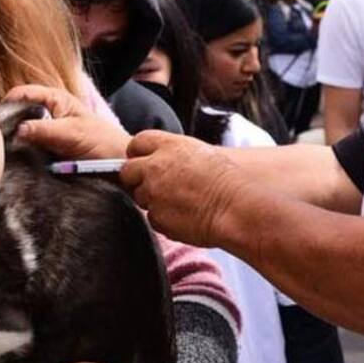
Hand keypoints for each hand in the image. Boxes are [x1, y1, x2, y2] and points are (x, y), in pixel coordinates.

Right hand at [4, 84, 129, 160]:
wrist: (119, 169)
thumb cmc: (103, 143)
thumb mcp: (72, 134)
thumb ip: (44, 129)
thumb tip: (17, 130)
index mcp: (54, 99)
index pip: (21, 94)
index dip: (8, 105)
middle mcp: (47, 113)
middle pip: (17, 114)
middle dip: (7, 126)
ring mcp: (45, 133)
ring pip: (19, 135)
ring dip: (13, 144)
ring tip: (4, 156)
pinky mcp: (45, 153)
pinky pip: (26, 152)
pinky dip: (20, 157)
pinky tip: (15, 165)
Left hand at [119, 131, 248, 247]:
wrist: (236, 208)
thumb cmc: (227, 181)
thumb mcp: (201, 154)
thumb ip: (174, 155)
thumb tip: (161, 161)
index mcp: (169, 146)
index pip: (137, 143)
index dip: (138, 154)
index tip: (144, 161)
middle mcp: (155, 167)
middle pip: (127, 171)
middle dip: (137, 179)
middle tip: (156, 187)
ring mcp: (153, 193)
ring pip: (140, 197)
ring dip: (153, 200)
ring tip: (180, 203)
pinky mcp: (157, 217)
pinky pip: (153, 218)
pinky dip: (164, 219)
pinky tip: (185, 217)